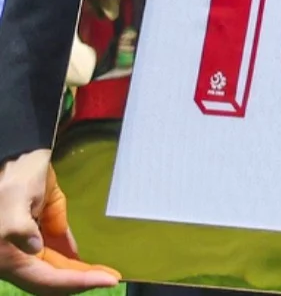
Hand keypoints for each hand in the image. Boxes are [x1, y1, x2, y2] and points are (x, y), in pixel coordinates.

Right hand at [0, 151, 121, 294]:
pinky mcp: (40, 231)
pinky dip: (73, 258)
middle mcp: (19, 254)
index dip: (75, 283)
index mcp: (9, 255)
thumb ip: (19, 226)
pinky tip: (91, 260)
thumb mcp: (13, 199)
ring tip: (106, 272)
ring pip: (56, 266)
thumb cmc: (12, 177)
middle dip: (81, 280)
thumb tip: (33, 247)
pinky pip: (58, 250)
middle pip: (52, 277)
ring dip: (80, 271)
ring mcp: (30, 244)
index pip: (45, 279)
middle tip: (112, 277)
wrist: (17, 155)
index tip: (107, 280)